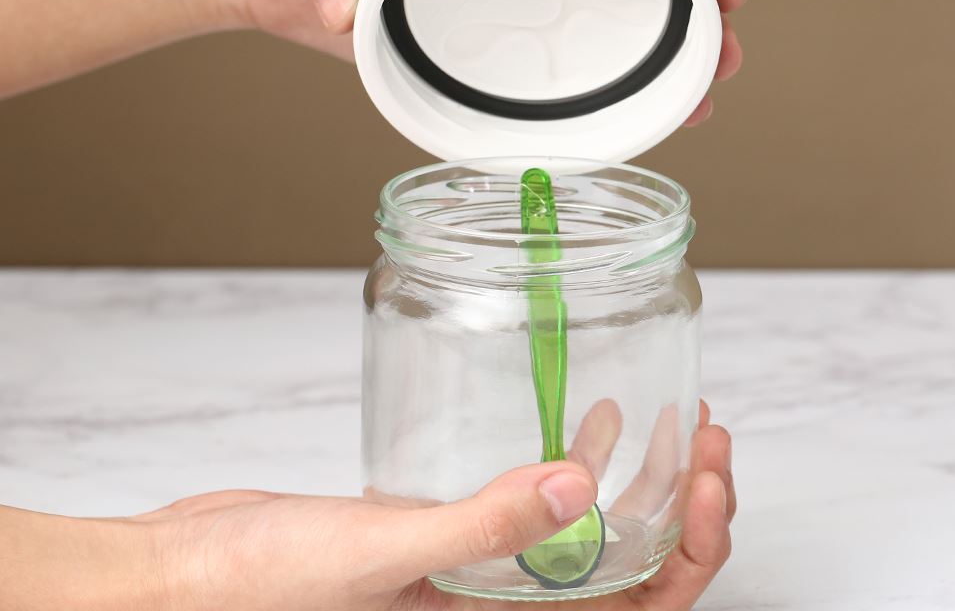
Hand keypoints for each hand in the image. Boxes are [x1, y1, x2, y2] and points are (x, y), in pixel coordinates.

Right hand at [130, 401, 732, 610]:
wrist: (188, 573)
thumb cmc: (257, 591)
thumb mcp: (378, 558)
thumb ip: (479, 530)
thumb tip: (575, 492)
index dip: (690, 553)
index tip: (707, 481)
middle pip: (631, 574)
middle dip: (683, 508)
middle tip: (706, 439)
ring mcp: (479, 573)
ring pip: (591, 538)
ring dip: (642, 484)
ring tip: (673, 422)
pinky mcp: (450, 532)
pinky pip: (535, 506)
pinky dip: (575, 466)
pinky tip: (591, 422)